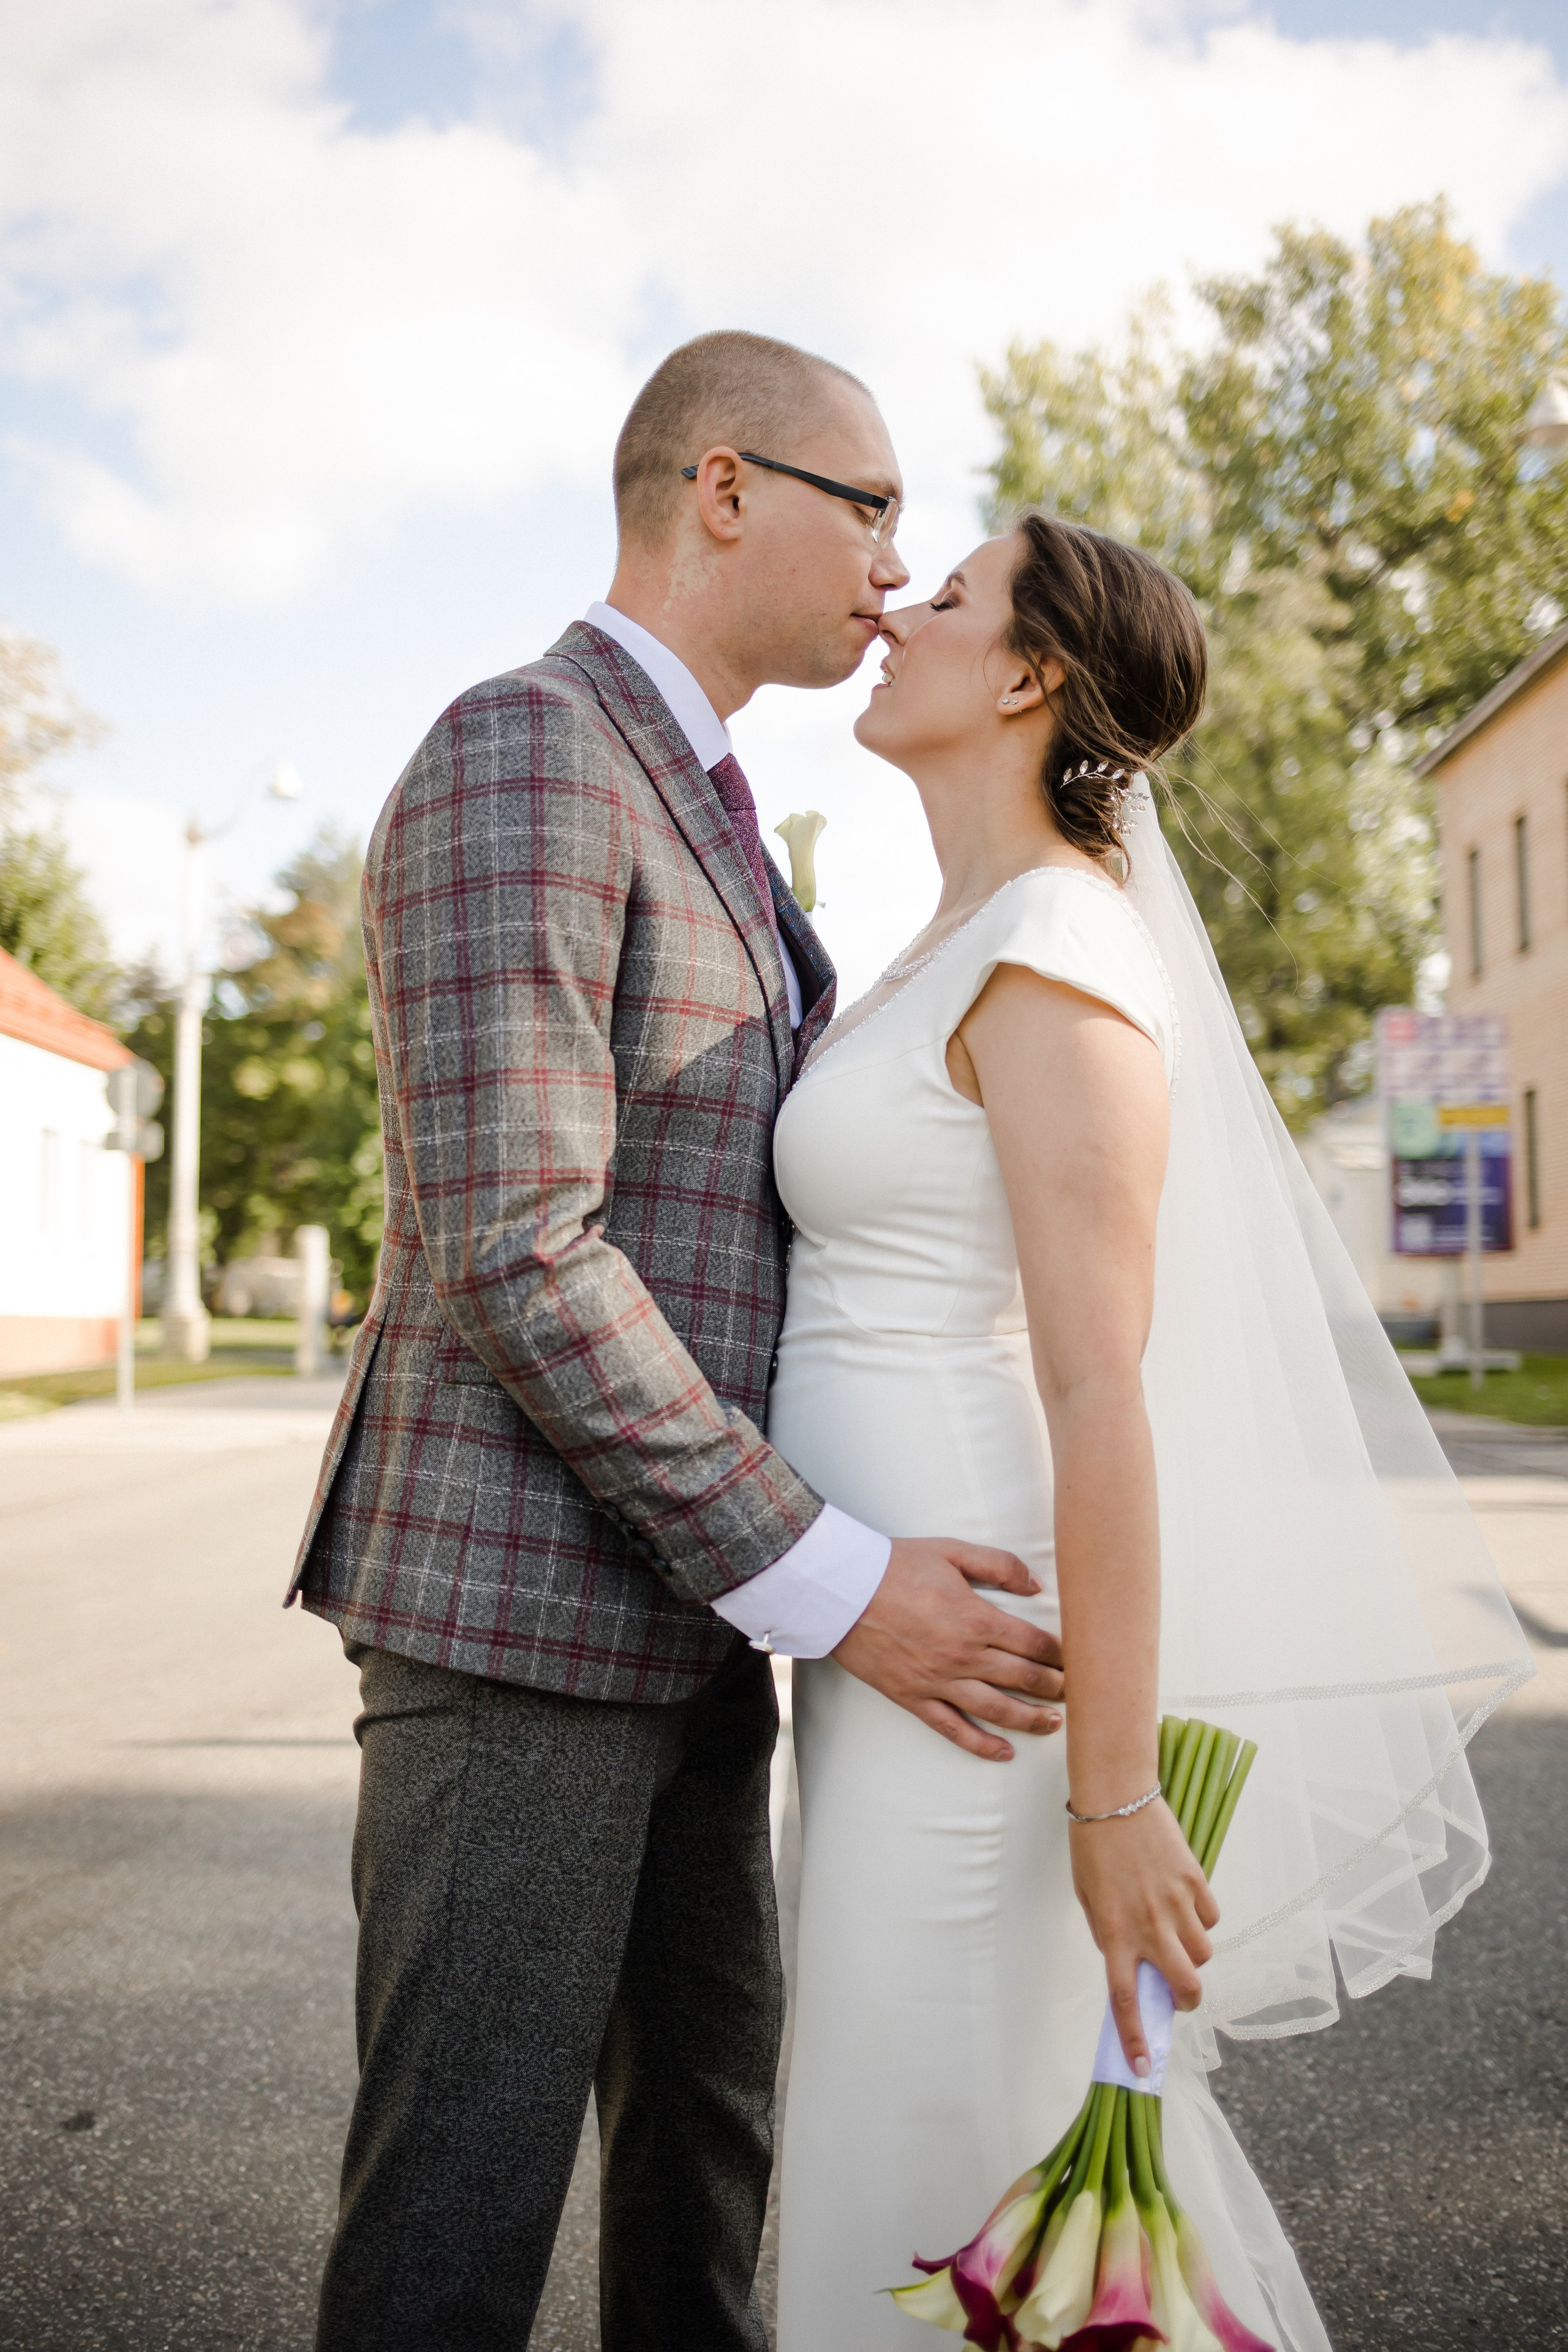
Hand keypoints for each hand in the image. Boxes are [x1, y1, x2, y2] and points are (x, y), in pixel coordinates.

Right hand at [831, 1536, 1063, 1761]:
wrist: (840, 1590)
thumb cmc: (894, 1565)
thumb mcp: (950, 1550)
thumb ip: (998, 1564)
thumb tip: (1036, 1585)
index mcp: (976, 1618)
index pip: (1034, 1643)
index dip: (1062, 1654)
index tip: (1079, 1659)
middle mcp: (963, 1656)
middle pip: (1023, 1679)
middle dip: (1056, 1687)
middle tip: (1077, 1692)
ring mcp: (938, 1681)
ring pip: (997, 1710)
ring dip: (1031, 1720)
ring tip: (1055, 1724)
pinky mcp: (914, 1698)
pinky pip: (953, 1729)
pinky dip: (981, 1745)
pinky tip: (1004, 1752)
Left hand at [1069, 1797, 1219, 2072]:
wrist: (1115, 1796)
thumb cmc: (1093, 1848)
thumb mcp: (1088, 1899)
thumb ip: (1109, 1936)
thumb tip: (1132, 1967)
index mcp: (1114, 1932)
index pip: (1125, 1999)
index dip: (1135, 2037)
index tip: (1141, 2066)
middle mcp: (1149, 1925)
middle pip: (1185, 1986)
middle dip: (1187, 2000)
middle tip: (1180, 1994)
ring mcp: (1176, 1904)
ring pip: (1203, 1953)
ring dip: (1193, 1954)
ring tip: (1175, 1932)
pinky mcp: (1196, 1882)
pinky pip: (1211, 1918)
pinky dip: (1202, 1920)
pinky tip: (1184, 1902)